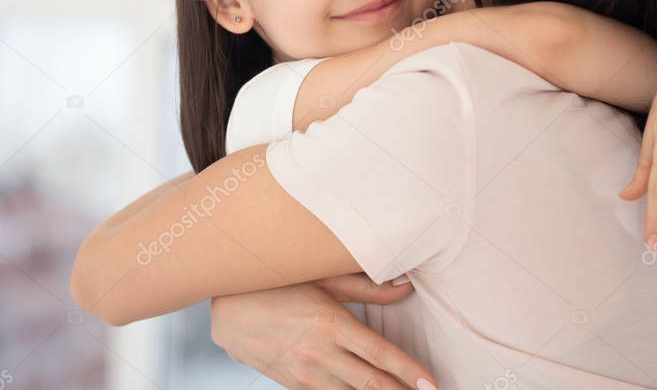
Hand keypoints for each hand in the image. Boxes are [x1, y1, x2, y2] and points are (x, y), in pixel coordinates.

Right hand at [210, 274, 435, 389]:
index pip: (379, 354)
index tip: (430, 384)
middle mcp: (319, 353)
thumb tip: (406, 284)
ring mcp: (304, 373)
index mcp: (330, 323)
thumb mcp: (323, 278)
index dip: (408, 371)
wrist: (226, 310)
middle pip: (370, 383)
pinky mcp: (292, 384)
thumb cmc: (277, 283)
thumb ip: (367, 287)